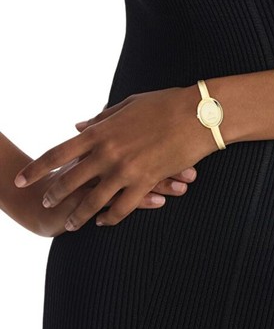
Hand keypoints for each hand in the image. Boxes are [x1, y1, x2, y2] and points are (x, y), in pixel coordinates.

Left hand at [14, 85, 215, 229]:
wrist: (197, 115)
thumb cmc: (164, 104)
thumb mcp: (127, 106)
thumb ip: (100, 120)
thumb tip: (78, 127)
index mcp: (100, 131)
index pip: (57, 153)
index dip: (36, 169)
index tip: (21, 180)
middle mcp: (107, 153)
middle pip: (69, 180)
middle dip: (54, 194)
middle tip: (45, 204)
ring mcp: (125, 170)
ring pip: (93, 201)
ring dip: (79, 215)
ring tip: (70, 224)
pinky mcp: (145, 182)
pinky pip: (122, 207)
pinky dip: (110, 217)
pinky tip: (103, 222)